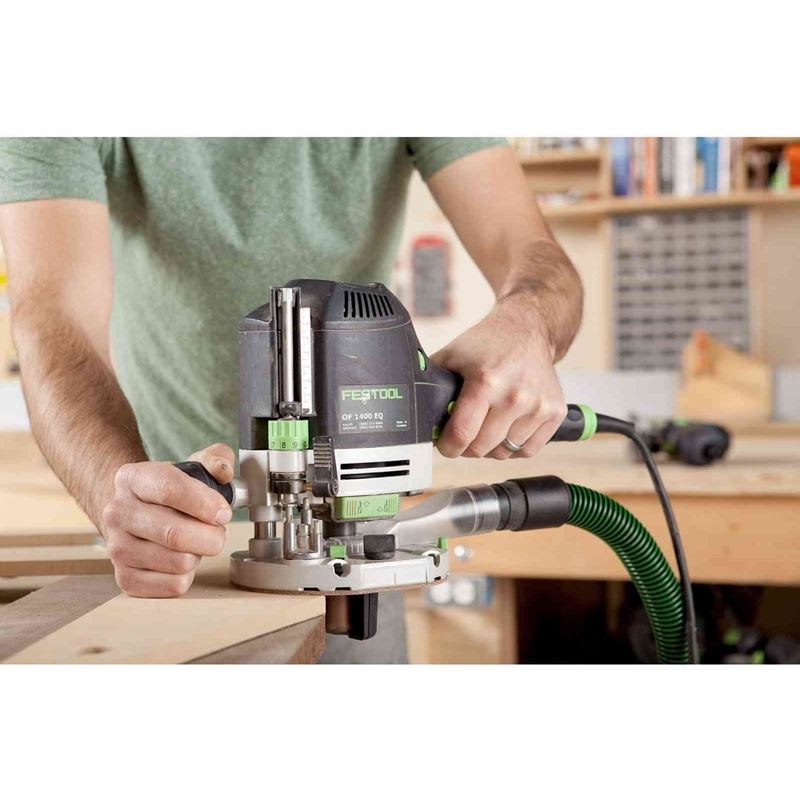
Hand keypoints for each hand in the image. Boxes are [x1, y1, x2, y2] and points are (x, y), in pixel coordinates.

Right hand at [101, 443, 234, 596]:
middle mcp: (117, 512)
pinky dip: (189, 574)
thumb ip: (216, 458)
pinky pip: (174, 584)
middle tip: (217, 531)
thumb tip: (223, 472)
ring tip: (196, 543)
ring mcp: (117, 547)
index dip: (204, 503)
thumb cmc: (170, 491)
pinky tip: (182, 560)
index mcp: (132, 478)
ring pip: (179, 562)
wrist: (136, 513)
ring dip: (199, 554)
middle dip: (211, 536)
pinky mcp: (125, 577)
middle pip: (175, 533)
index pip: (169, 489)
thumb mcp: (193, 465)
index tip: (224, 513)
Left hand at [432, 293, 566, 459]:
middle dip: (467, 446)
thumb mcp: (452, 356)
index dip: (447, 446)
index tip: (445, 444)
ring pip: (504, 452)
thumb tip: (411, 410)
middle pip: (481, 448)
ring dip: (491, 445)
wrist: (528, 328)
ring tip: (487, 425)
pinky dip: (514, 446)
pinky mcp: (554, 412)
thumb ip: (431, 382)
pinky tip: (506, 428)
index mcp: (486, 382)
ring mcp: (537, 405)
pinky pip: (528, 450)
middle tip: (464, 433)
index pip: (462, 435)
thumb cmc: (487, 343)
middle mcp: (515, 396)